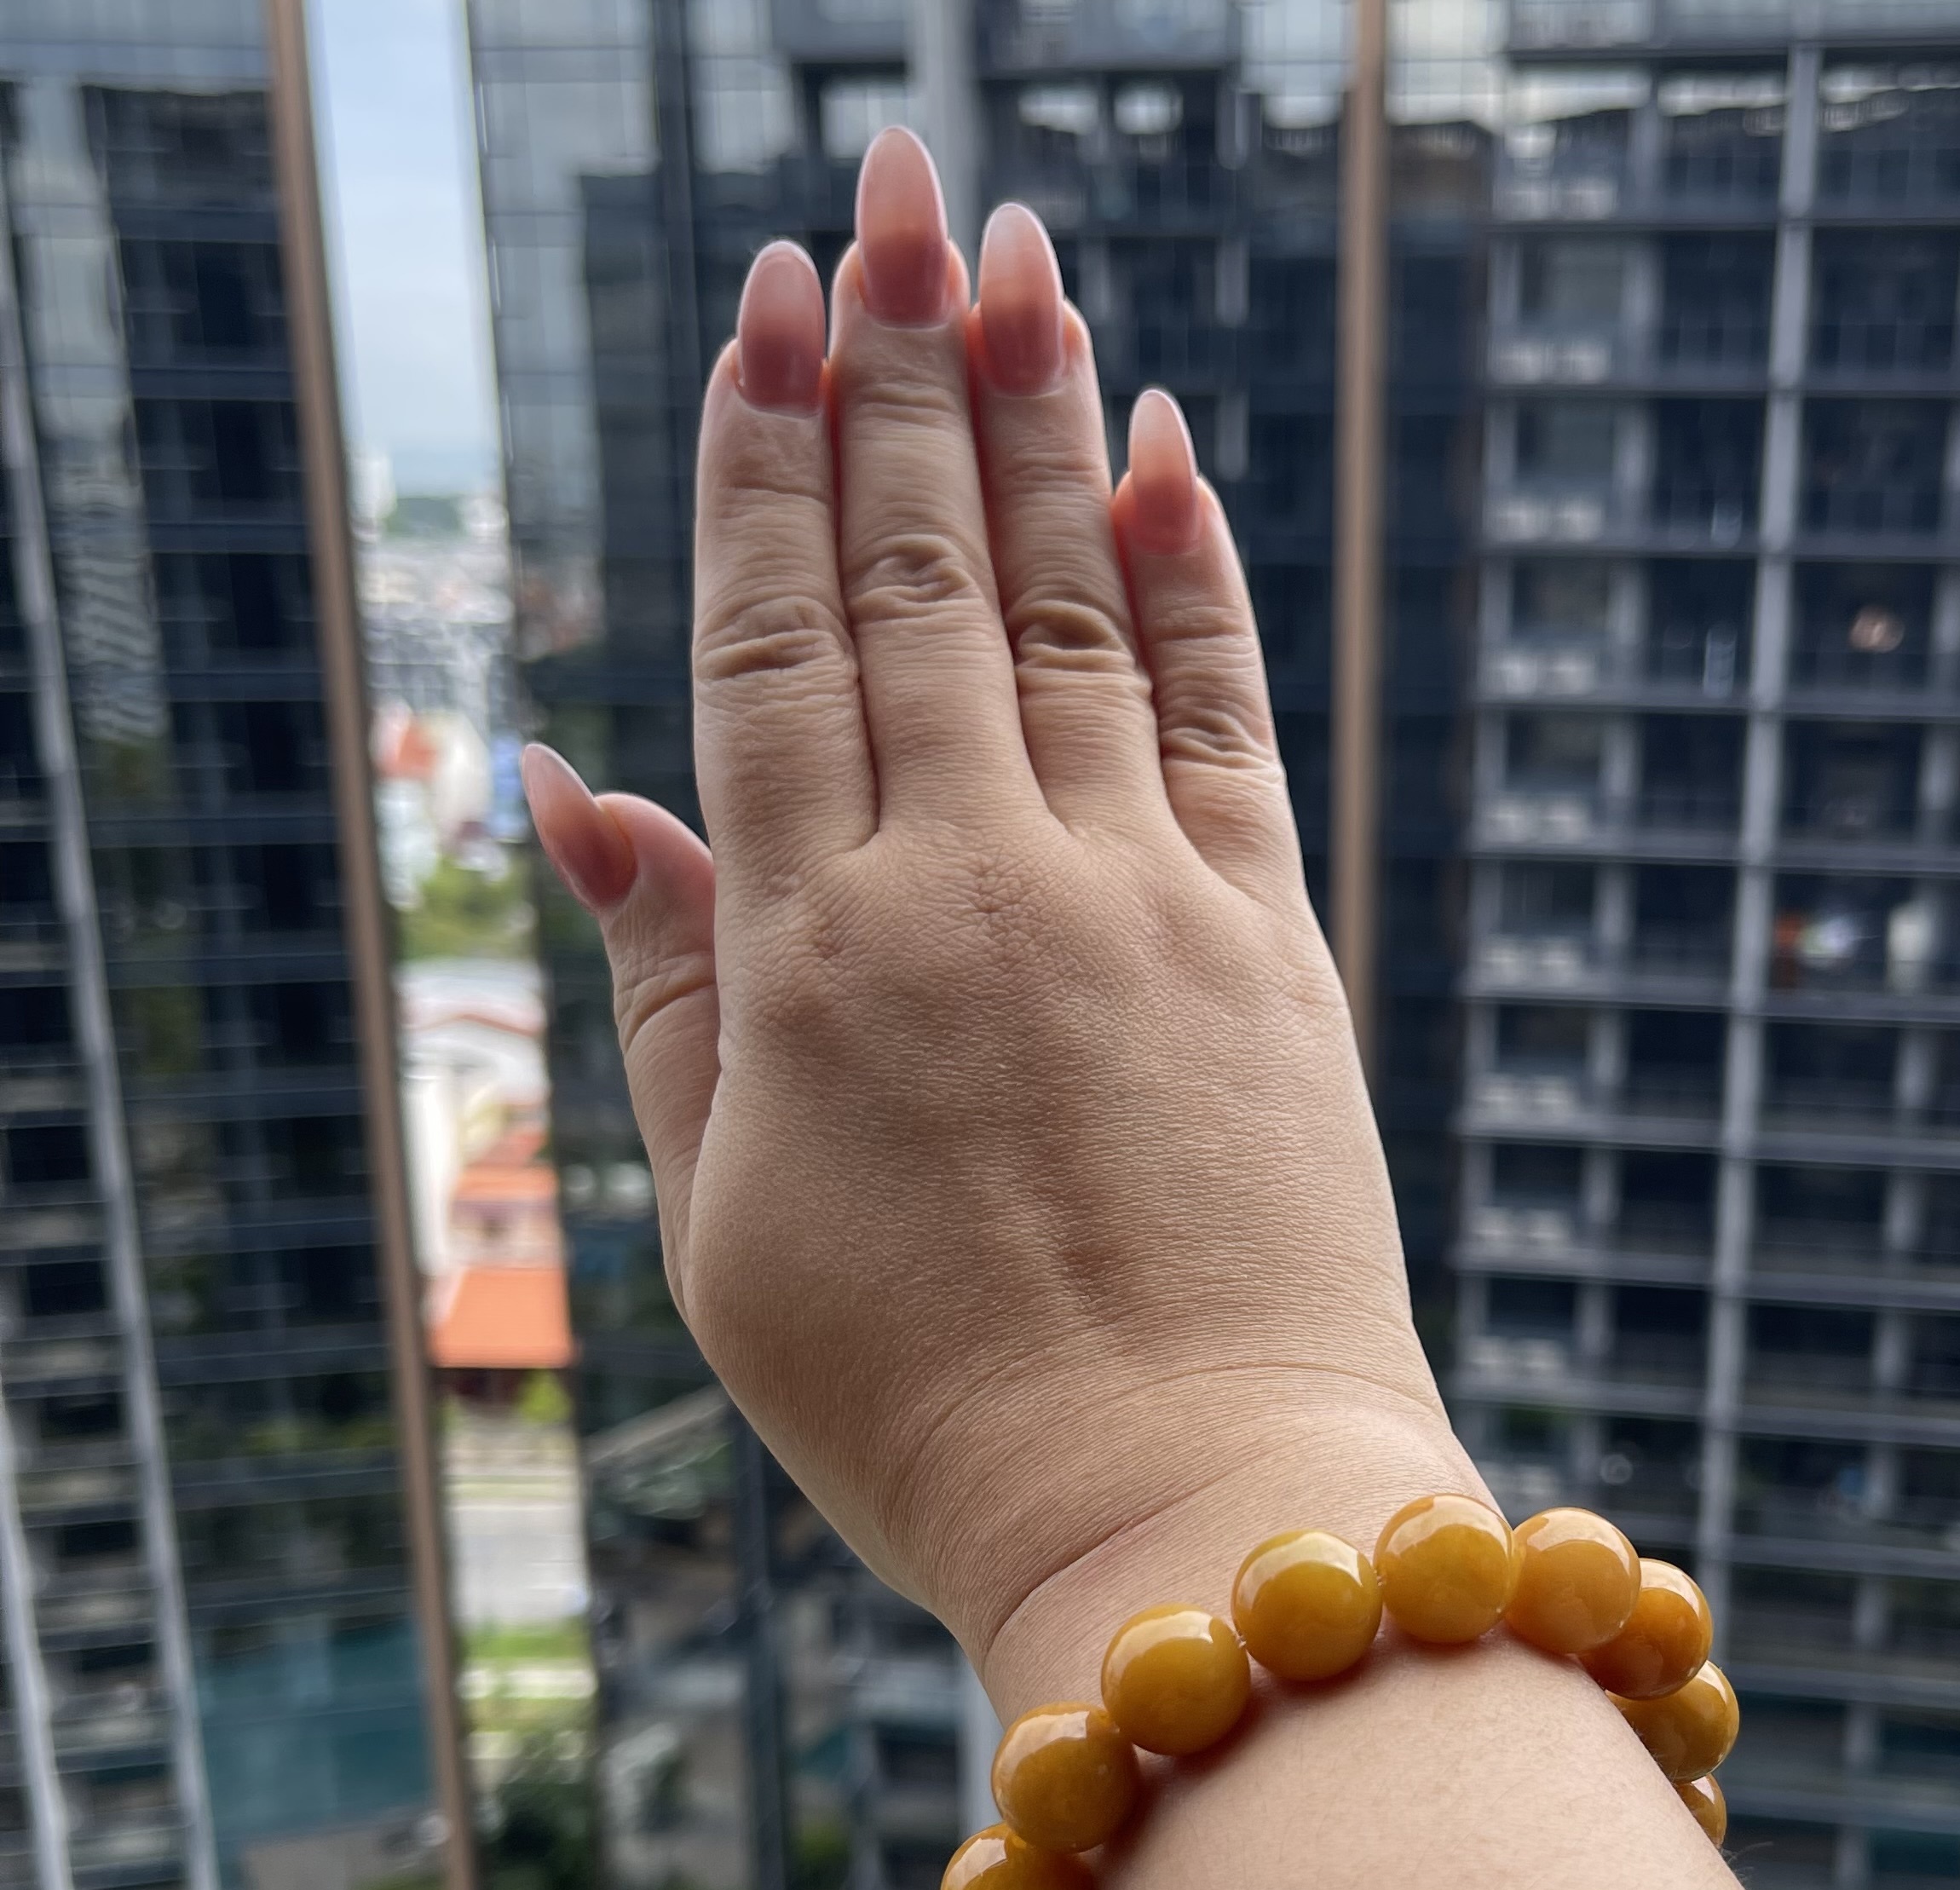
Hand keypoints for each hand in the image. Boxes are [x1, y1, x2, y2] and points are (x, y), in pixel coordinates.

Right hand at [522, 130, 1473, 1698]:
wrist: (1184, 1513)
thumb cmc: (926, 1404)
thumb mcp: (725, 1220)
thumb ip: (659, 986)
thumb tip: (568, 778)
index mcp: (809, 955)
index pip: (770, 646)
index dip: (764, 461)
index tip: (768, 303)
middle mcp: (973, 883)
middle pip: (916, 575)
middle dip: (900, 367)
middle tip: (896, 188)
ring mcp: (1138, 898)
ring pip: (1068, 603)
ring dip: (1038, 415)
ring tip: (1020, 249)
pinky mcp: (1272, 942)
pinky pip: (1223, 710)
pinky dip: (1190, 571)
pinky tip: (1160, 445)